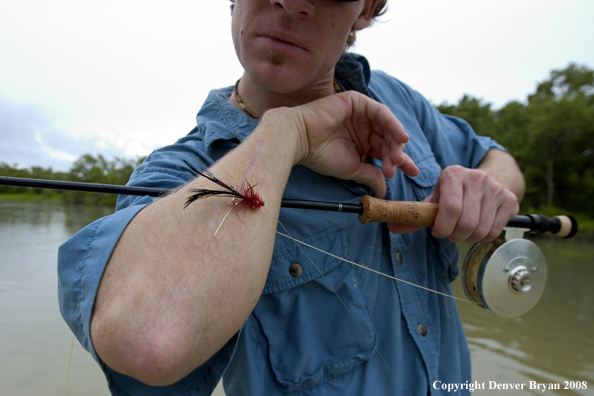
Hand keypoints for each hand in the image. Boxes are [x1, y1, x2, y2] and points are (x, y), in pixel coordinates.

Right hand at [263, 91, 418, 197]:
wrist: (300, 140)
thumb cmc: (321, 155)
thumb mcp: (353, 168)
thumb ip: (371, 176)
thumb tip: (383, 193)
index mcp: (362, 142)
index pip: (385, 151)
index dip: (399, 162)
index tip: (411, 174)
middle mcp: (364, 127)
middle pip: (389, 139)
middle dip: (399, 154)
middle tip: (402, 168)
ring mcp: (361, 113)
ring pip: (387, 127)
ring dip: (395, 143)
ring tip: (397, 158)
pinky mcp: (358, 102)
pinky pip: (381, 112)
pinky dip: (393, 124)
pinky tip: (401, 137)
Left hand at [388, 165, 519, 242]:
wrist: (487, 180)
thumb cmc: (455, 193)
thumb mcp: (435, 199)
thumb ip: (416, 214)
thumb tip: (393, 226)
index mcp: (453, 174)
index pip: (450, 209)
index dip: (442, 227)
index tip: (437, 231)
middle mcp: (477, 178)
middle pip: (466, 223)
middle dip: (454, 235)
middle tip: (450, 233)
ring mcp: (496, 189)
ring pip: (480, 230)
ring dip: (468, 237)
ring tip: (462, 230)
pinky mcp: (510, 200)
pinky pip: (494, 231)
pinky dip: (483, 237)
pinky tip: (478, 228)